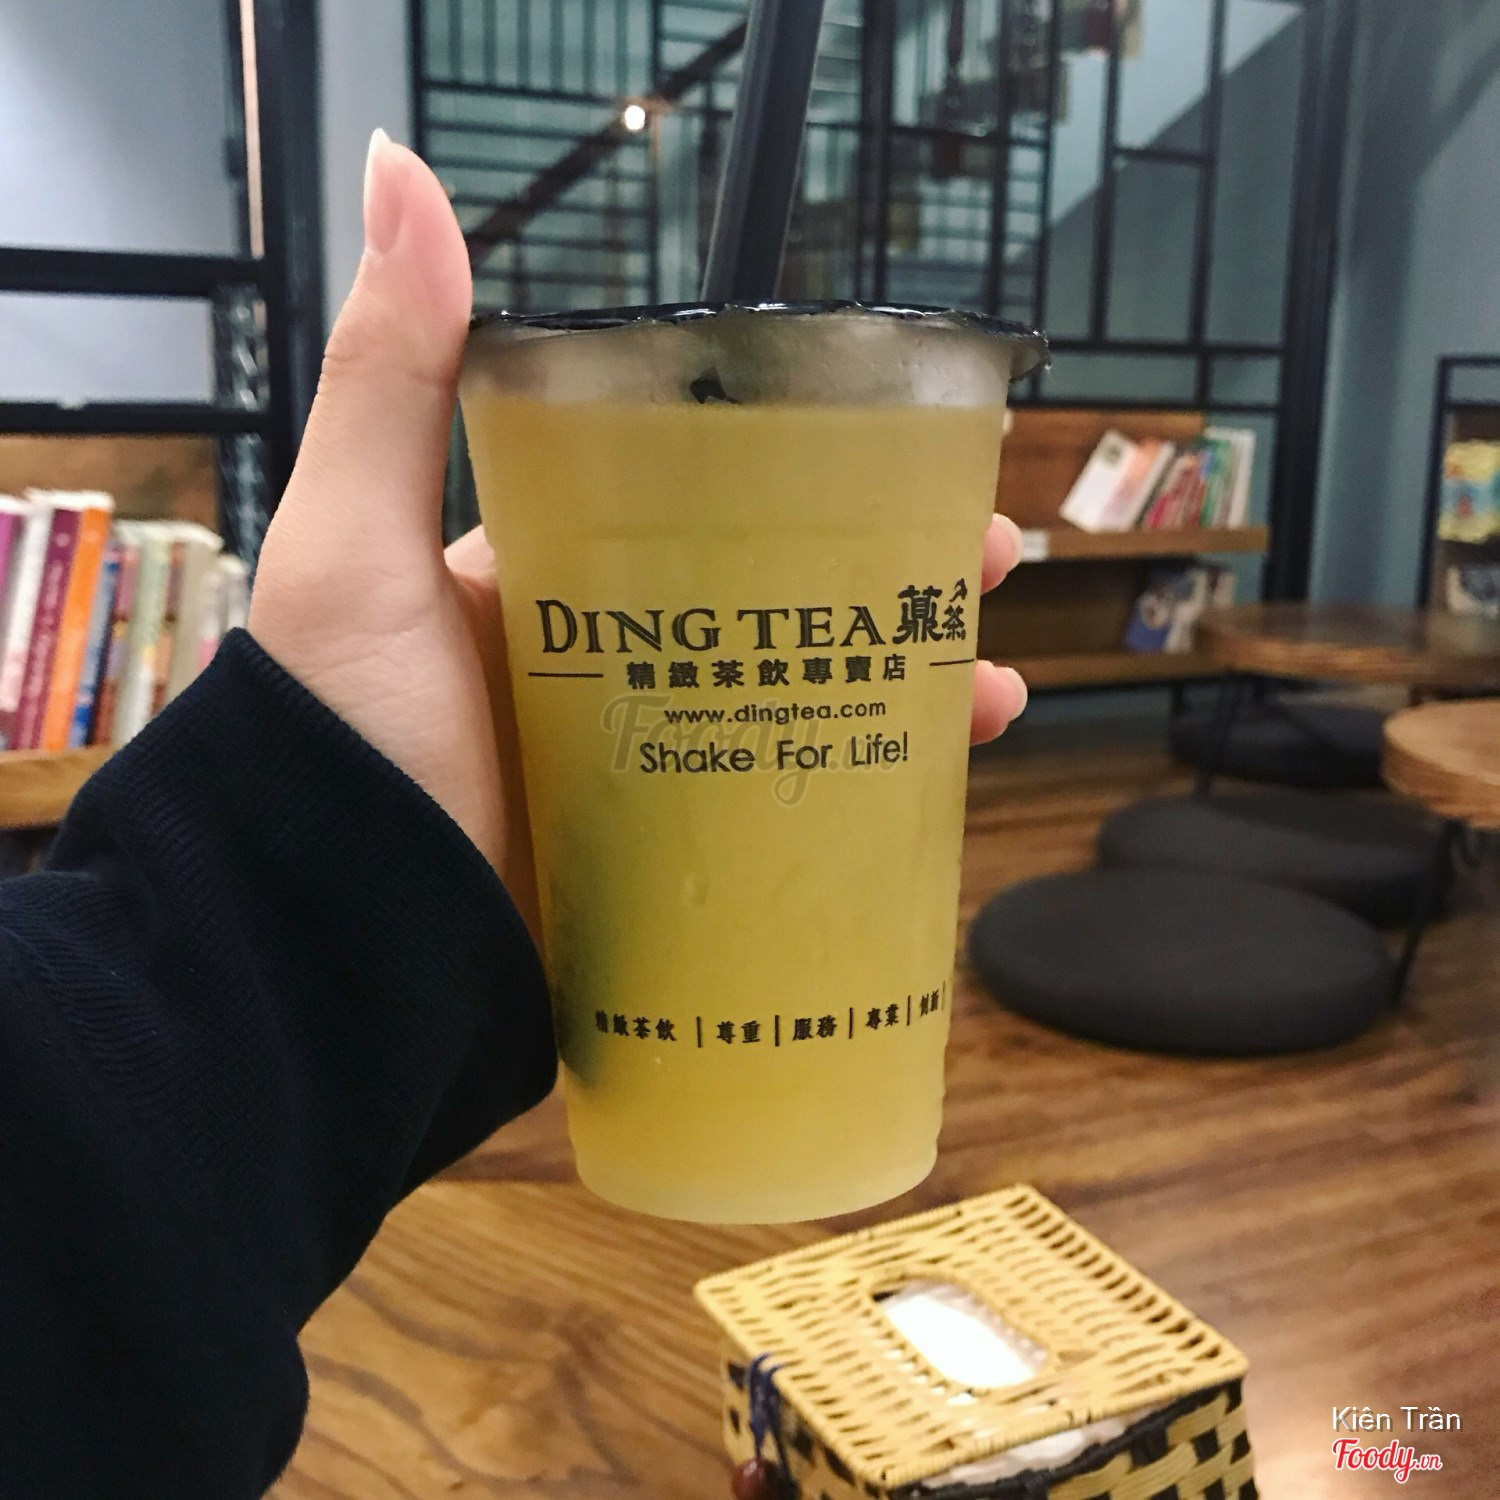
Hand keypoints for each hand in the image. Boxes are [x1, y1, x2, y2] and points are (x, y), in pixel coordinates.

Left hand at [249, 132, 1029, 929]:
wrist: (338, 961)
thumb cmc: (345, 745)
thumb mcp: (356, 551)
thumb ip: (390, 383)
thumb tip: (405, 172)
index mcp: (546, 591)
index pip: (696, 512)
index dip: (803, 482)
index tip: (904, 458)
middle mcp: (603, 676)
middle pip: (775, 611)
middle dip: (890, 584)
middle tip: (988, 564)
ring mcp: (643, 778)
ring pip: (799, 716)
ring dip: (907, 697)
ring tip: (1001, 692)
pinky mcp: (666, 875)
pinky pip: (782, 824)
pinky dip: (863, 808)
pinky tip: (940, 797)